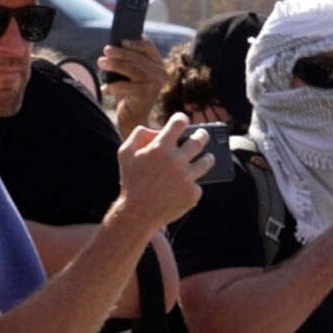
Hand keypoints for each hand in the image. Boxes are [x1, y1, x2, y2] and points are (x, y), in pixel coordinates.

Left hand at [100, 38, 165, 136]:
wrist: (132, 117)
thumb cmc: (128, 92)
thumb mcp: (129, 74)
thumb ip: (127, 60)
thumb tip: (113, 46)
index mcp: (158, 64)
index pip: (148, 47)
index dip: (135, 43)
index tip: (121, 41)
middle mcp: (161, 73)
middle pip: (138, 58)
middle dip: (119, 53)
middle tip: (105, 51)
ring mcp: (156, 83)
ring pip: (132, 69)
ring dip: (114, 65)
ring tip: (101, 63)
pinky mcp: (148, 94)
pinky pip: (126, 86)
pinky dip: (113, 86)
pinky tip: (104, 89)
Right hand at [116, 113, 211, 228]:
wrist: (137, 213)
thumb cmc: (130, 181)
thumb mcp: (124, 153)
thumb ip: (138, 135)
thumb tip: (156, 130)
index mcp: (160, 148)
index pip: (180, 122)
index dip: (181, 119)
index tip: (182, 121)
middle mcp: (177, 161)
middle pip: (200, 139)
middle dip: (202, 134)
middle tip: (202, 135)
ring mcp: (187, 178)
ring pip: (207, 161)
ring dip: (206, 157)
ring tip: (206, 157)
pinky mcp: (193, 193)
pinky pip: (199, 183)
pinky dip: (193, 182)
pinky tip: (185, 185)